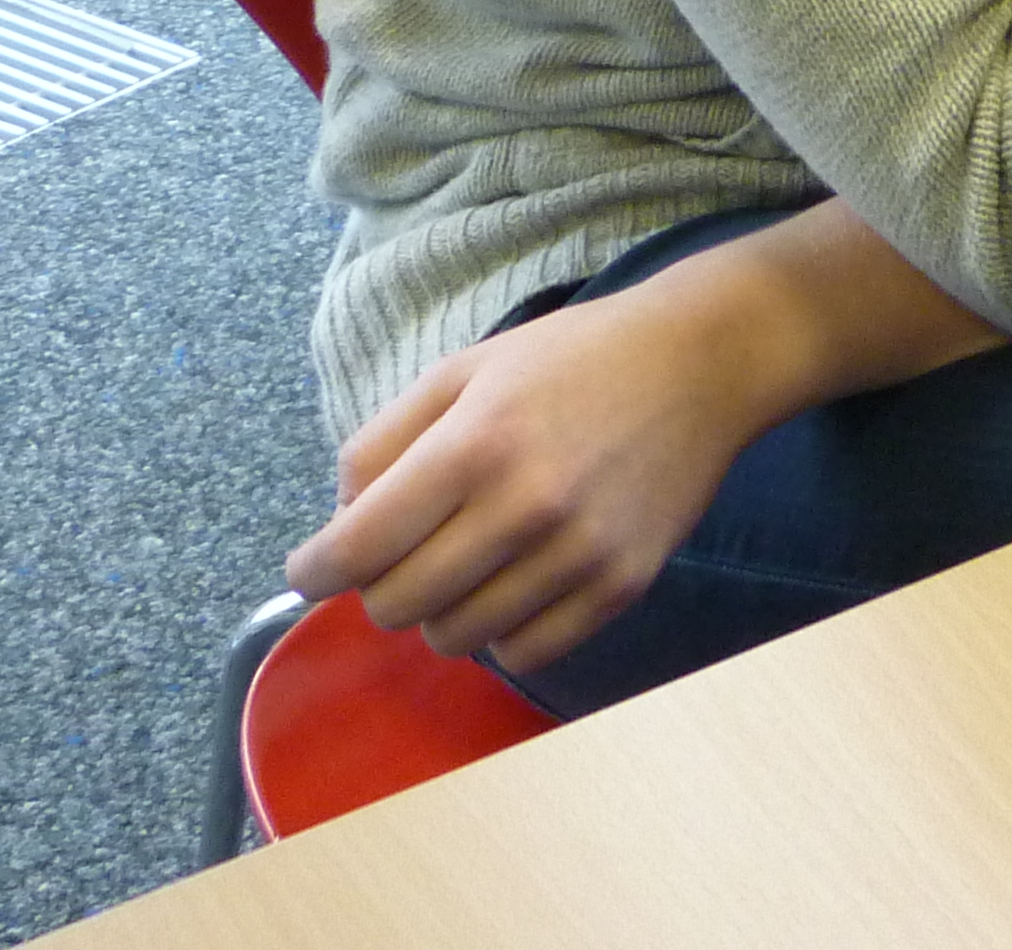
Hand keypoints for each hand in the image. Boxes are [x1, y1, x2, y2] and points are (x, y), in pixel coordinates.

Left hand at [283, 280, 766, 674]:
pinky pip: (525, 653)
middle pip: (397, 605)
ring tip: (464, 565)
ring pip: (456, 638)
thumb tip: (340, 522)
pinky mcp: (621, 586)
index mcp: (473, 445)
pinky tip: (512, 586)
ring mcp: (577, 555)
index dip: (314, 571)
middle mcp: (523, 508)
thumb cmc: (572, 360)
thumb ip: (383, 441)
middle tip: (400, 554)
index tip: (311, 571)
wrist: (700, 363)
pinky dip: (501, 632)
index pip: (358, 548)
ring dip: (440, 611)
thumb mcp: (464, 370)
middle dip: (378, 587)